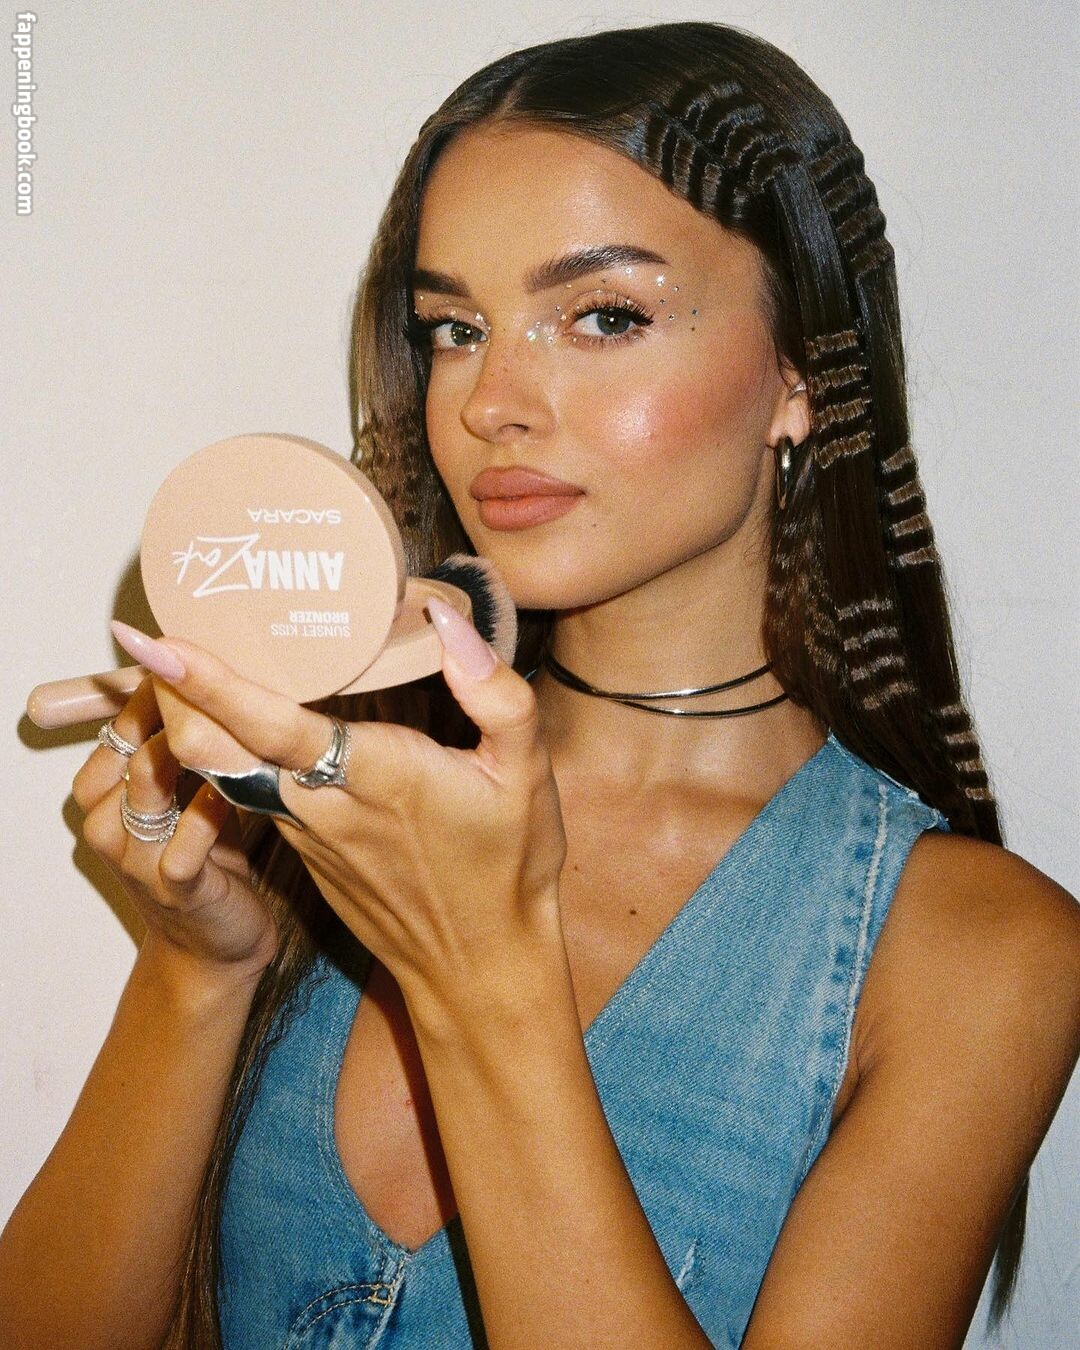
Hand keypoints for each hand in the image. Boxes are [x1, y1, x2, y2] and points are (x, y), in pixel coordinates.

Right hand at [71, 675, 279, 986]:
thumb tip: (206, 678)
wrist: (217, 945)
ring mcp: (136, 858)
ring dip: (189, 748)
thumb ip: (184, 746)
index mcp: (102, 796)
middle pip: (127, 746)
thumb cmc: (207, 859)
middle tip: (220, 685)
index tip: (200, 665)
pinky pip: (183, 840)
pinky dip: (209, 810)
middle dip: (172, 711)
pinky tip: (236, 791)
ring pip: (146, 782)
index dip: (156, 692)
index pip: (117, 726)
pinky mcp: (175, 887)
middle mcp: (108, 823)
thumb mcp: (187, 795)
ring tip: (231, 725)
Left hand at [110, 604, 569, 1024]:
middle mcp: (323, 806)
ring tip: (180, 665)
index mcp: (373, 777)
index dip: (204, 682)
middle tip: (150, 634)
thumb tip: (448, 622)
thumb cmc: (507, 870)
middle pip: (216, 750)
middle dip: (172, 694)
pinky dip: (229, 755)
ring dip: (194, 722)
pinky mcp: (309, 853)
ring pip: (226, 773)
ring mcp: (308, 834)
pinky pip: (252, 794)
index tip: (152, 640)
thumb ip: (495, 693)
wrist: (481, 968)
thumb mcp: (528, 774)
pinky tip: (239, 724)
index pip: (267, 723)